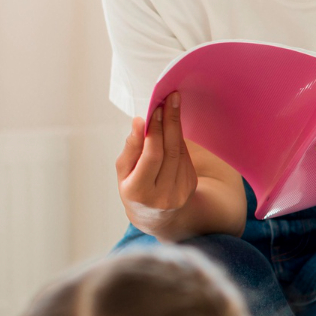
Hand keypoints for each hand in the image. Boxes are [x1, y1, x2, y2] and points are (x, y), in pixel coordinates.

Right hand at [115, 91, 196, 231]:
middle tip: (170, 99)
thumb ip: (131, 148)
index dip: (155, 131)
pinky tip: (173, 126)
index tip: (156, 108)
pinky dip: (179, 140)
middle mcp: (162, 195)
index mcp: (139, 192)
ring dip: (177, 126)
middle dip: (170, 122)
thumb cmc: (134, 189)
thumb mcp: (124, 172)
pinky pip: (185, 157)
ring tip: (172, 105)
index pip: (152, 157)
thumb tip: (138, 123)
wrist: (156, 217)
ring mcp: (180, 192)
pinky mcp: (191, 186)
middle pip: (170, 152)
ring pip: (180, 153)